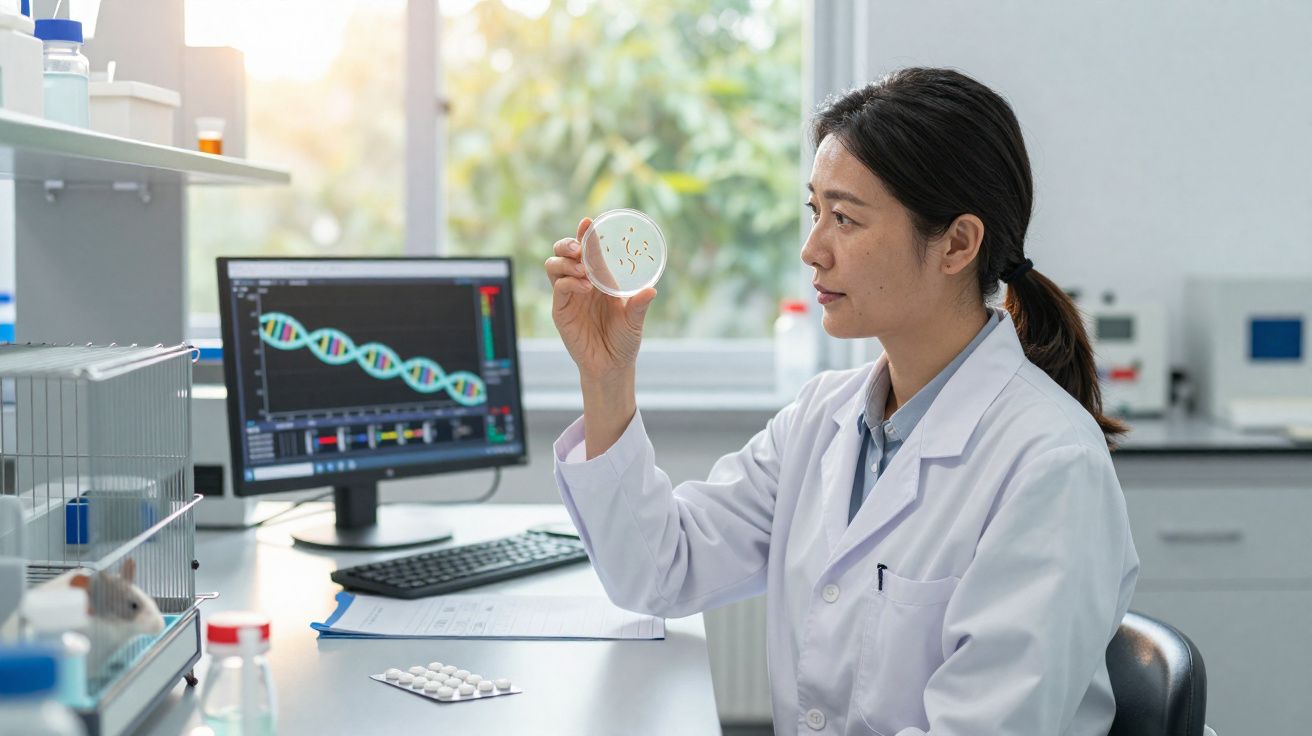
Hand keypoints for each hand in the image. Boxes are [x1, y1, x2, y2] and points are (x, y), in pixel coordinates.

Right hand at [545, 217, 657, 381]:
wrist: (611, 366)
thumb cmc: (623, 340)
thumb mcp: (634, 320)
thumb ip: (639, 305)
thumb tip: (652, 290)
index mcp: (599, 278)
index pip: (588, 250)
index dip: (586, 235)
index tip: (589, 222)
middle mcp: (581, 283)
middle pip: (563, 253)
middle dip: (567, 244)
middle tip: (579, 247)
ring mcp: (569, 296)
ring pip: (554, 266)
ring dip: (565, 262)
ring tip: (582, 269)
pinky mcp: (561, 310)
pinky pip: (558, 288)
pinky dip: (568, 282)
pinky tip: (584, 286)